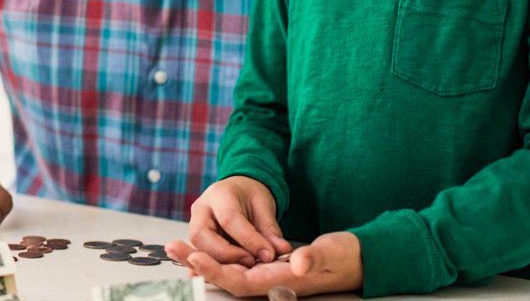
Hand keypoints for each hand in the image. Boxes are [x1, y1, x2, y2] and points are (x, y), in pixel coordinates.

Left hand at [167, 231, 362, 297]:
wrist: (357, 260)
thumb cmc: (345, 257)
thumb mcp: (332, 253)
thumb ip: (315, 258)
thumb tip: (298, 261)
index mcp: (280, 280)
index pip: (240, 281)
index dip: (216, 272)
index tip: (195, 257)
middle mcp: (269, 280)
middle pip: (226, 277)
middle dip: (198, 264)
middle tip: (172, 247)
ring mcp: (268, 274)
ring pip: (228, 270)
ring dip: (202, 259)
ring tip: (177, 247)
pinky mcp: (269, 265)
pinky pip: (236, 264)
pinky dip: (217, 256)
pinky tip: (201, 248)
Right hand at [178, 176, 291, 266]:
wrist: (239, 191)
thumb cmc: (250, 196)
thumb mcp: (265, 206)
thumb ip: (270, 230)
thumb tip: (281, 251)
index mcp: (219, 193)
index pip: (229, 219)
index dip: (248, 240)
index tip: (267, 254)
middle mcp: (200, 209)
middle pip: (201, 235)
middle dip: (226, 254)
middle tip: (251, 262)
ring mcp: (194, 224)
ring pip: (198, 249)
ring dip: (221, 262)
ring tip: (246, 264)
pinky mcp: (196, 239)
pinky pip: (201, 255)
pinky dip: (218, 264)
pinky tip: (236, 268)